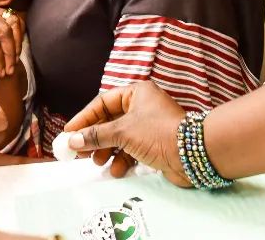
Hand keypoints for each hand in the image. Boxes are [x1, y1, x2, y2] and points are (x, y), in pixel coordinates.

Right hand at [63, 82, 189, 185]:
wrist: (194, 155)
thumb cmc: (159, 134)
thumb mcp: (122, 132)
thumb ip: (96, 136)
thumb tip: (73, 141)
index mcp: (136, 94)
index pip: (102, 103)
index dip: (84, 118)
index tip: (69, 132)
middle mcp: (142, 107)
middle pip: (110, 121)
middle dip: (95, 138)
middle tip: (79, 151)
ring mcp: (148, 126)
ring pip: (120, 137)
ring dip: (107, 150)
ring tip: (97, 162)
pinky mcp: (154, 144)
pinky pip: (131, 150)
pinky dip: (122, 159)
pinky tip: (116, 170)